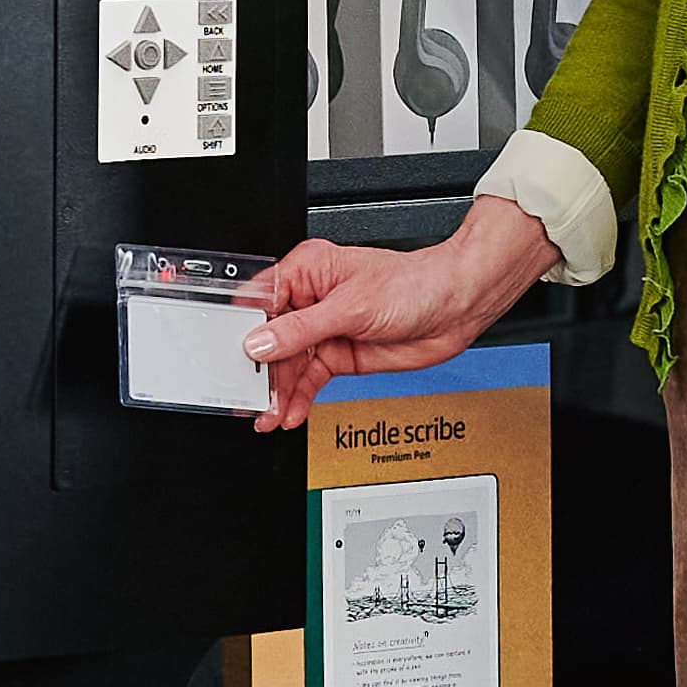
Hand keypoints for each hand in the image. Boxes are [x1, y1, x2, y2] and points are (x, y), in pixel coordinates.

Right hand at [243, 197, 554, 423]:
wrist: (455, 308)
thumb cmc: (414, 286)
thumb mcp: (351, 308)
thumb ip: (302, 329)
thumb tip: (260, 344)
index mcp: (307, 271)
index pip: (260, 302)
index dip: (242, 332)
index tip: (231, 360)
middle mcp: (312, 300)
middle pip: (269, 340)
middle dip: (259, 371)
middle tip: (248, 398)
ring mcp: (325, 329)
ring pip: (288, 365)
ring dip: (277, 392)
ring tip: (267, 415)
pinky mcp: (339, 354)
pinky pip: (308, 379)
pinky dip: (297, 398)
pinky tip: (288, 413)